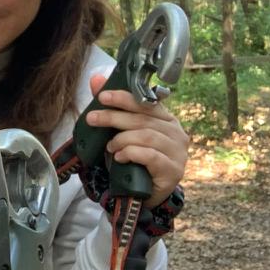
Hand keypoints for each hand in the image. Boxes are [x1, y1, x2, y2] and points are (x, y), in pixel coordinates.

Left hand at [84, 73, 189, 208]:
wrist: (145, 192)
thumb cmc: (136, 158)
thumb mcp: (122, 131)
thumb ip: (112, 105)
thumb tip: (95, 78)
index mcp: (166, 119)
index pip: (146, 103)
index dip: (124, 98)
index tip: (102, 96)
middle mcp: (176, 133)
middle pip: (143, 119)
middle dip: (114, 117)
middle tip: (92, 119)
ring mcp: (178, 152)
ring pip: (147, 136)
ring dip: (122, 139)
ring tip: (109, 146)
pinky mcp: (173, 170)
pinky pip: (151, 156)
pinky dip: (131, 153)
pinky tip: (119, 157)